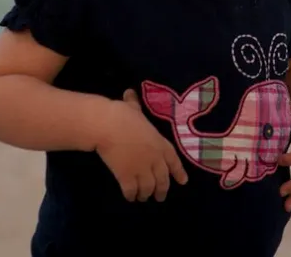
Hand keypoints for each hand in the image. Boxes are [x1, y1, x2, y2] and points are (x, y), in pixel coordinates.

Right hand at [95, 88, 187, 202]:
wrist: (108, 126)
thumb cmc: (122, 115)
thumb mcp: (133, 108)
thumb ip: (134, 104)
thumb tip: (129, 93)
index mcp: (159, 143)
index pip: (173, 160)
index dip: (178, 172)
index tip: (183, 182)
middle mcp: (154, 159)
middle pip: (162, 180)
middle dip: (161, 190)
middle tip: (159, 197)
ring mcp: (141, 170)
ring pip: (148, 188)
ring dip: (146, 194)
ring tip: (142, 197)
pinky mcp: (126, 177)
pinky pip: (131, 191)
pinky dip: (131, 195)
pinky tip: (129, 196)